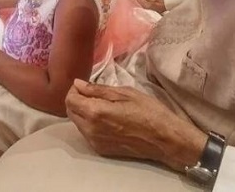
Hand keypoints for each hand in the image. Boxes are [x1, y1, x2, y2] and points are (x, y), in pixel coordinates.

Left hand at [65, 79, 206, 170]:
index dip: (75, 89)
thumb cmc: (148, 111)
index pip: (70, 100)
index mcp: (95, 112)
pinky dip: (90, 122)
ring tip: (102, 103)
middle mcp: (90, 130)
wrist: (164, 139)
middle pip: (70, 111)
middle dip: (76, 99)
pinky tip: (106, 117)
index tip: (86, 84)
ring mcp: (95, 142)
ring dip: (82, 111)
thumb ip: (97, 89)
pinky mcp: (101, 150)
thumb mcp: (124, 92)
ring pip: (77, 122)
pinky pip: (86, 133)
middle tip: (93, 92)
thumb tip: (78, 84)